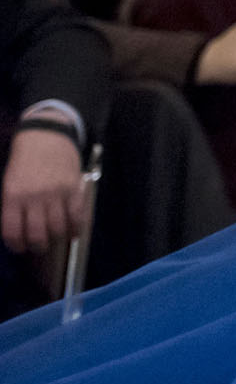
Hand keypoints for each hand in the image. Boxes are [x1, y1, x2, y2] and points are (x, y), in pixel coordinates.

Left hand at [1, 126, 86, 255]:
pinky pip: (77, 216)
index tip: (20, 248)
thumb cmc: (24, 161)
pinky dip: (77, 228)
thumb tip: (19, 231)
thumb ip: (12, 206)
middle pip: (37, 234)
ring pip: (58, 228)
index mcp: (12, 196)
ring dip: (57, 238)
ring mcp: (56, 193)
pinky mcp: (74, 188)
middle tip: (40, 247)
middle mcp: (34, 197)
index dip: (16, 245)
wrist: (46, 135)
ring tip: (56, 238)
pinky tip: (74, 232)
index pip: (13, 232)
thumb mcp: (9, 183)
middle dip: (38, 246)